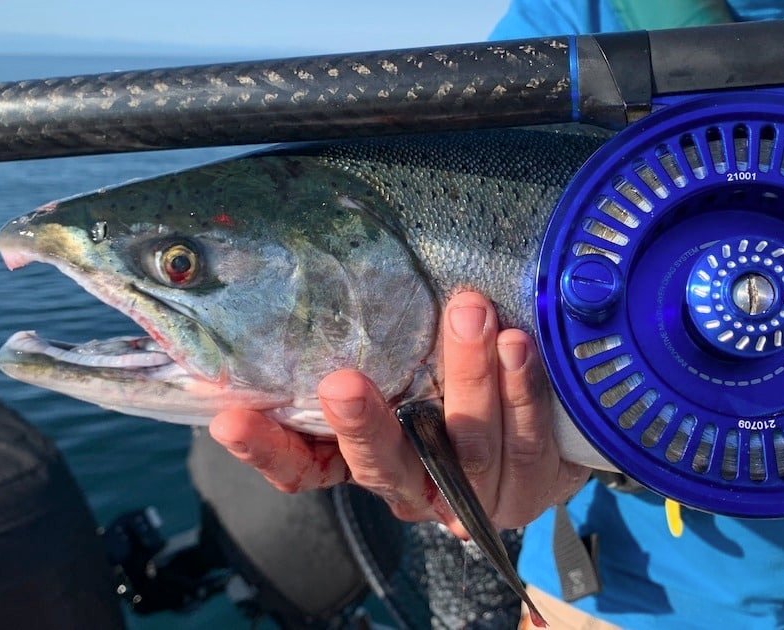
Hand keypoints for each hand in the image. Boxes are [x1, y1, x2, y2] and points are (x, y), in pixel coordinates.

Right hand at [209, 291, 588, 535]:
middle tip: (343, 385)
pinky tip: (516, 344)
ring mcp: (472, 496)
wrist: (552, 431)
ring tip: (468, 314)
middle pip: (382, 467)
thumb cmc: (455, 384)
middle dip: (364, 426)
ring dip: (466, 379)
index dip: (268, 450)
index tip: (230, 419)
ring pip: (465, 449)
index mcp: (367, 460)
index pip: (304, 469)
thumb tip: (311, 265)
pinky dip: (520, 390)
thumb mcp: (406, 365)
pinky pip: (525, 443)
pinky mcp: (528, 488)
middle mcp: (413, 487)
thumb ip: (370, 341)